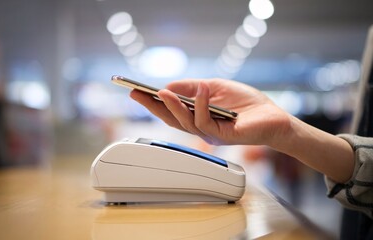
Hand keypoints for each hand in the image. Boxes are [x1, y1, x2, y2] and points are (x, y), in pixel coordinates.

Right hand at [130, 78, 290, 146]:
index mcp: (198, 117)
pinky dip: (201, 105)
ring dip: (173, 106)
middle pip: (171, 119)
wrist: (272, 117)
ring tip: (162, 92)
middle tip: (136, 94)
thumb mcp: (215, 87)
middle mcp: (201, 128)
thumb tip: (170, 85)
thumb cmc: (247, 104)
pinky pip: (205, 121)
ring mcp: (211, 134)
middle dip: (152, 107)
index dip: (153, 103)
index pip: (171, 111)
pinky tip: (201, 91)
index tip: (137, 91)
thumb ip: (193, 87)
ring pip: (185, 123)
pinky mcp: (222, 135)